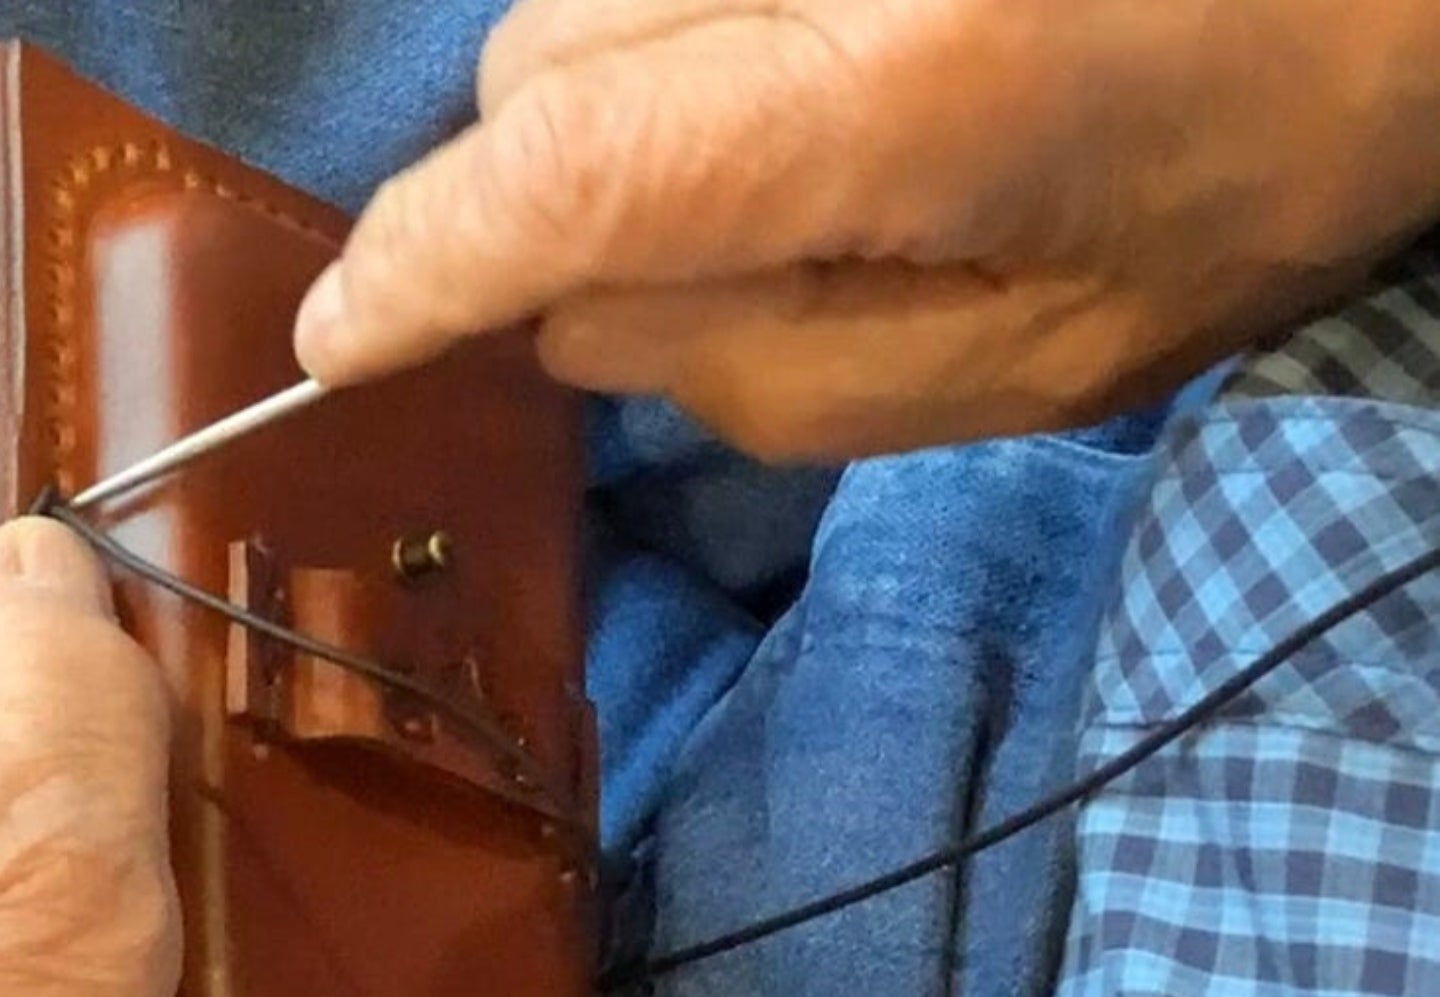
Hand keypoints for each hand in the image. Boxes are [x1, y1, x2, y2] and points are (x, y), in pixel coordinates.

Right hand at [294, 0, 1439, 457]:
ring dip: (614, 101)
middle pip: (535, 66)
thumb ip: (770, 377)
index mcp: (895, 94)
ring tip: (783, 136)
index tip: (336, 348)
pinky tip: (795, 61)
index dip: (416, 268)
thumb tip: (567, 329)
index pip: (558, 172)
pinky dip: (666, 34)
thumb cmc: (1246, 176)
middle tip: (688, 253)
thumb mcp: (1022, 367)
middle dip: (554, 192)